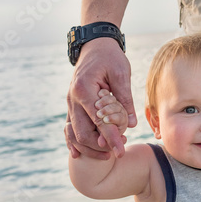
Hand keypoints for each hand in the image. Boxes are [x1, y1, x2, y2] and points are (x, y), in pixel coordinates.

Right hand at [66, 37, 136, 159]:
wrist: (94, 46)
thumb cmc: (110, 57)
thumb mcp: (121, 73)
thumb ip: (125, 98)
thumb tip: (131, 124)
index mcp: (84, 89)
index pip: (99, 121)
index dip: (111, 138)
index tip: (121, 152)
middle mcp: (73, 99)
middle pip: (82, 133)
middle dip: (100, 146)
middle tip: (118, 150)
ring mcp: (69, 104)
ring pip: (74, 135)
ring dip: (89, 147)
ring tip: (108, 154)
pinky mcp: (71, 107)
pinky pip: (69, 129)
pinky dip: (74, 143)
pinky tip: (80, 155)